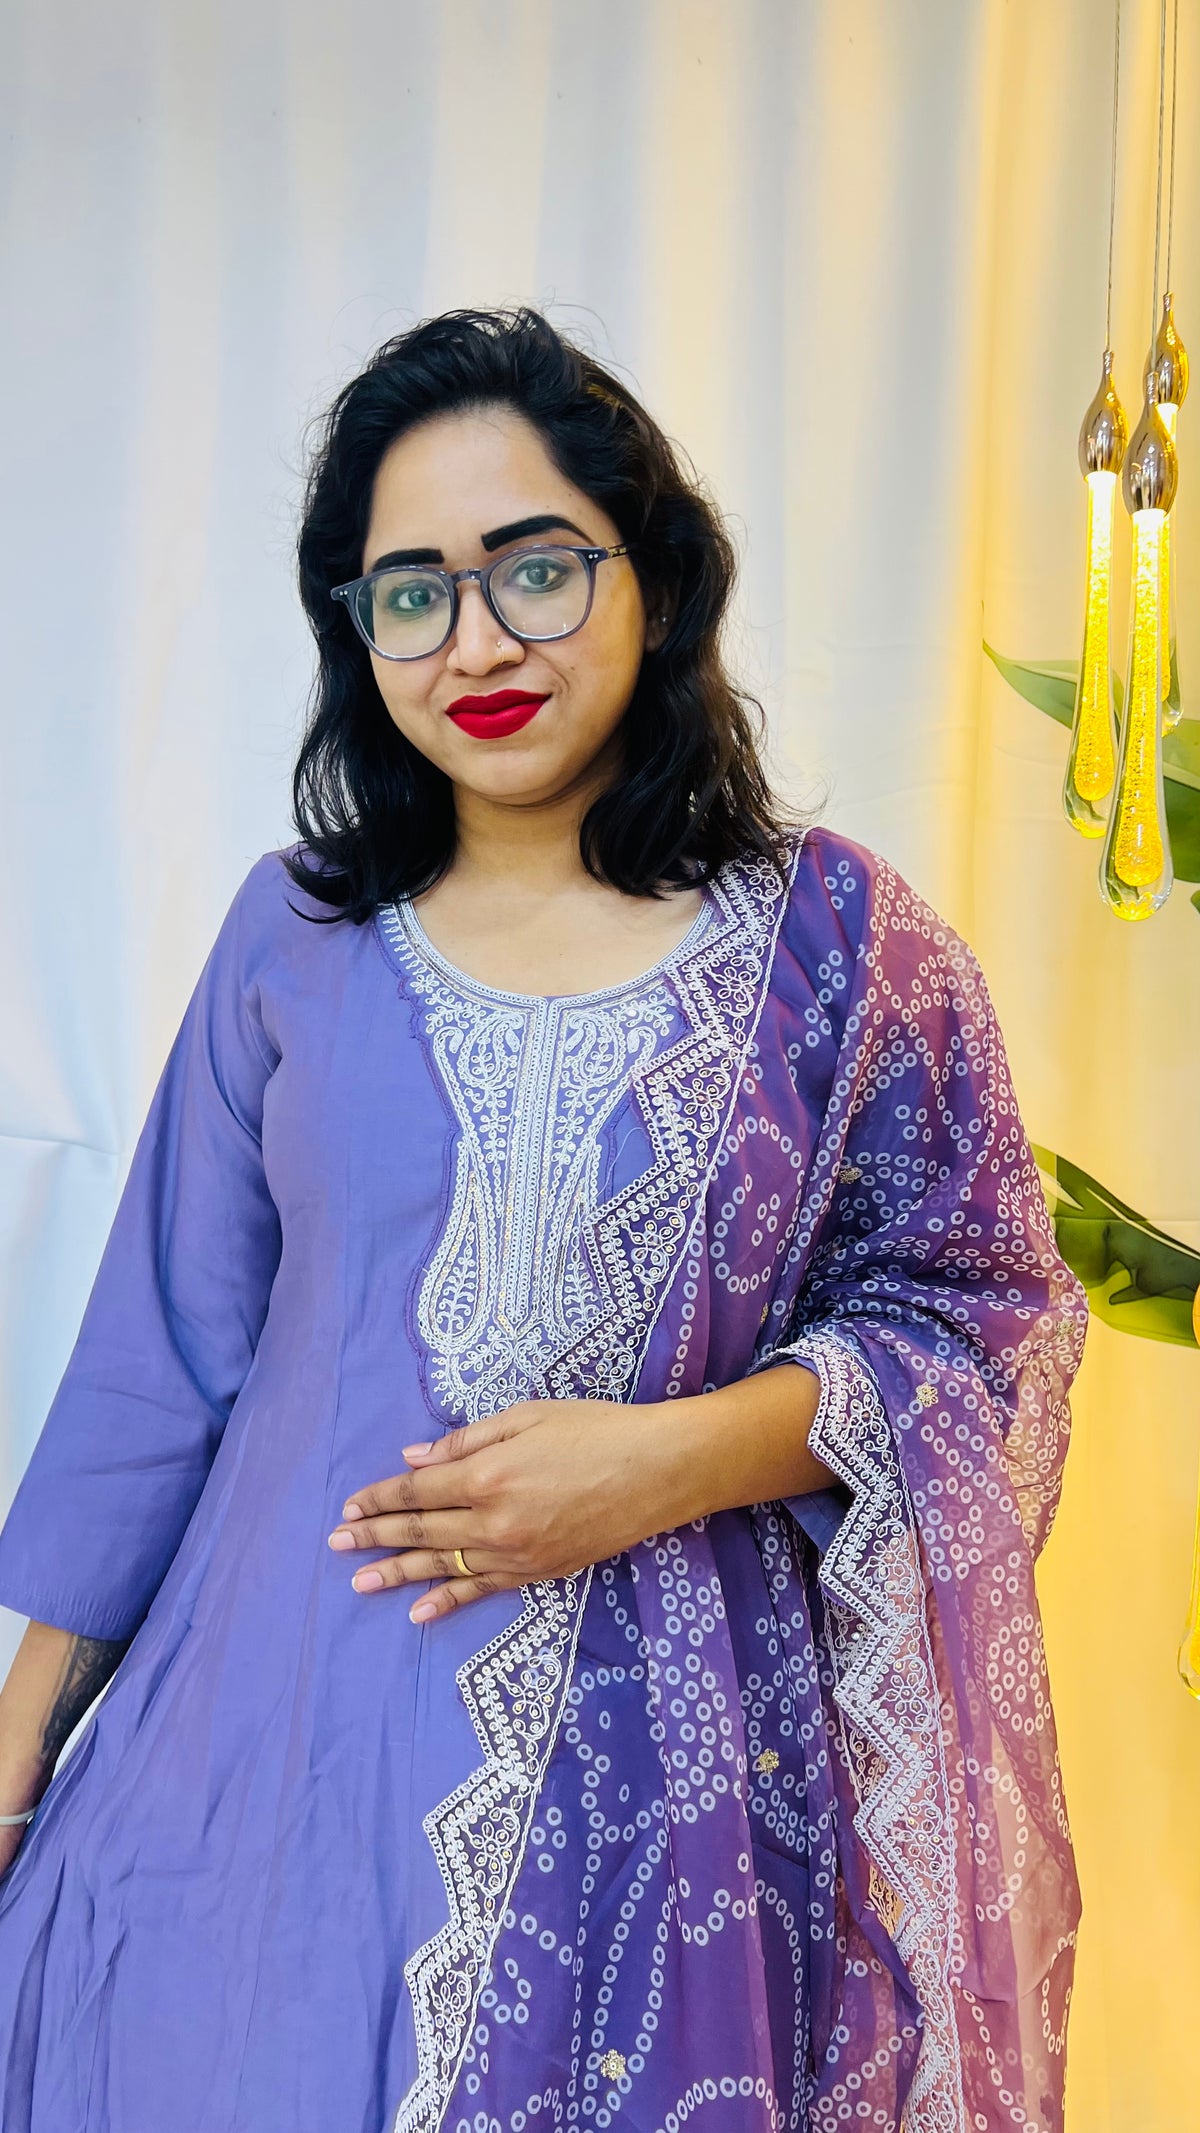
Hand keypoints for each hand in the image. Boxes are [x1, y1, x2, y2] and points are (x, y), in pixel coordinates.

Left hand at [326, 1398, 696, 1623]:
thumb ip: (465, 1440)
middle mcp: (493, 1520)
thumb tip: (415, 1459)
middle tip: (337, 1544)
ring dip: (398, 1573)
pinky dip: (448, 1600)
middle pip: (422, 1531)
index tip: (350, 1506)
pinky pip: (482, 1589)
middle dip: (375, 1537)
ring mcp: (516, 1553)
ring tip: (360, 1581)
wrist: (658, 1471)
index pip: (417, 1490)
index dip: (379, 1499)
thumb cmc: (595, 1429)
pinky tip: (419, 1610)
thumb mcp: (527, 1416)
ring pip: (443, 1567)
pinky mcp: (539, 1572)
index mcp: (486, 1473)